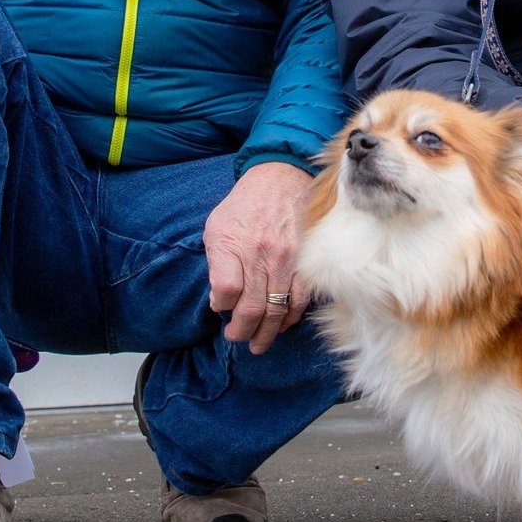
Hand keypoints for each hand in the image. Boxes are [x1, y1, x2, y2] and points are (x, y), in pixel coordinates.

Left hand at [204, 161, 316, 354]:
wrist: (281, 178)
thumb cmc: (245, 204)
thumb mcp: (217, 226)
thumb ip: (216, 262)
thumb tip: (220, 299)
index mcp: (234, 244)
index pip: (225, 291)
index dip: (220, 306)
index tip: (220, 308)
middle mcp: (261, 254)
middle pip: (251, 308)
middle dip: (242, 331)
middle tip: (238, 338)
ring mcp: (287, 260)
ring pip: (277, 310)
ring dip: (267, 333)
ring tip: (258, 343)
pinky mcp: (306, 262)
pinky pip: (300, 299)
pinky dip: (290, 317)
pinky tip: (281, 324)